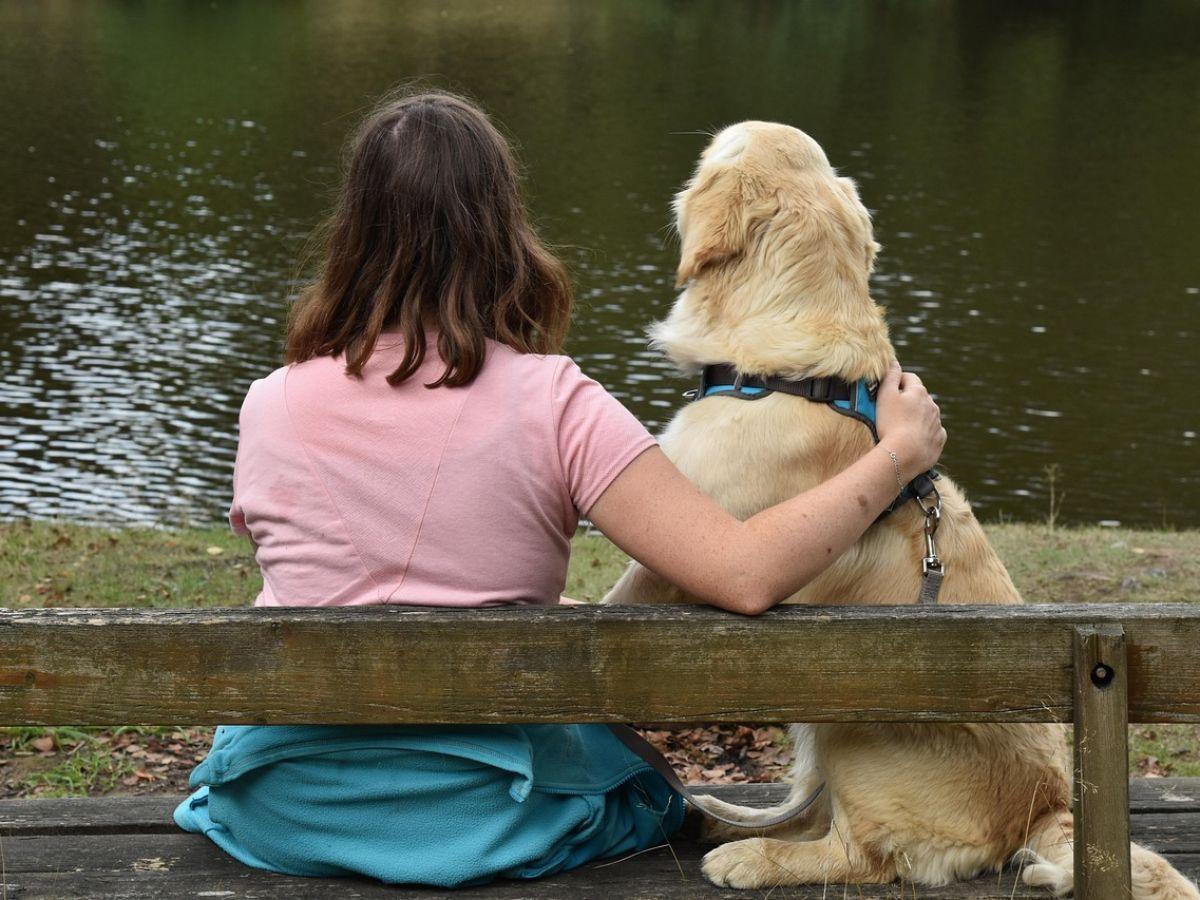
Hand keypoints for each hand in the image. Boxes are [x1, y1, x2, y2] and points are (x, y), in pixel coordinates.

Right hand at [875, 360, 945, 479]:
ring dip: (916, 416)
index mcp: (919, 392)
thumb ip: (890, 376)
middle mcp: (932, 405)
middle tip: (890, 411)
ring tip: (900, 428)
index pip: (909, 378)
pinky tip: (912, 439)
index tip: (886, 390)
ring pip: (926, 414)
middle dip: (907, 400)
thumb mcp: (885, 396)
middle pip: (919, 396)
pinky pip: (932, 432)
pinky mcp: (939, 439)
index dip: (896, 381)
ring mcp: (937, 423)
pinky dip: (923, 432)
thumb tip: (894, 362)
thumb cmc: (891, 424)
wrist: (905, 454)